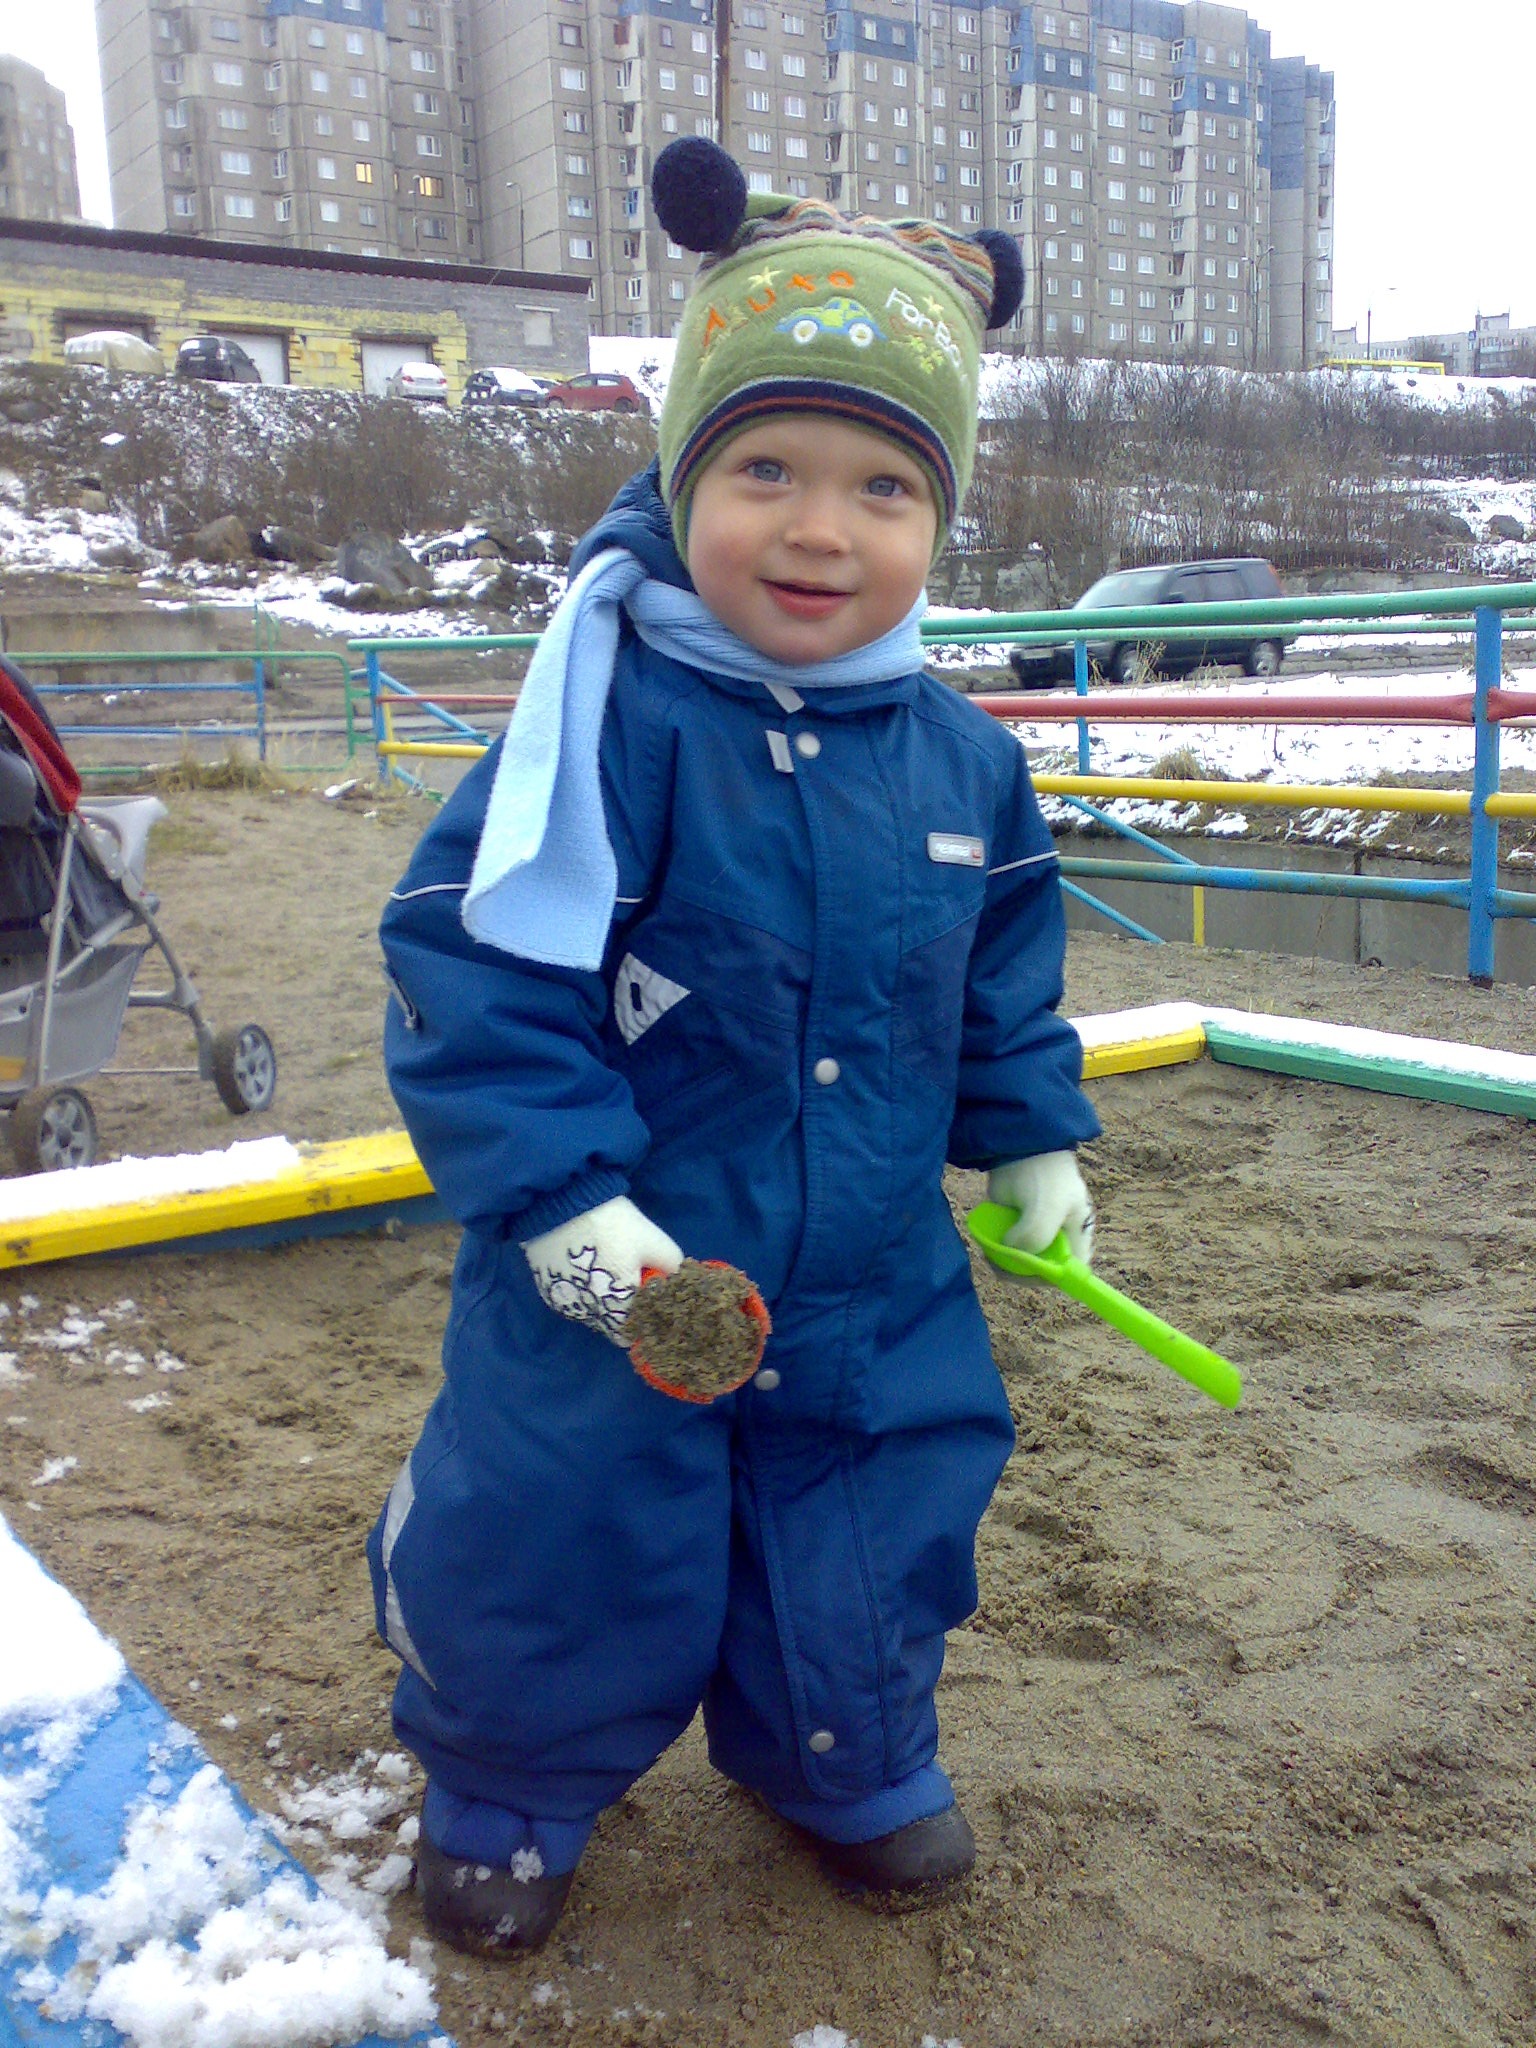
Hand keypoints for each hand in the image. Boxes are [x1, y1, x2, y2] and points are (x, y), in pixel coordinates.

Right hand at [523, 1195, 681, 1345]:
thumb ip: (672, 1267)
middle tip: (627, 1277)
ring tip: (605, 1268)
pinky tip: (585, 1267)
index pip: (631, 1334)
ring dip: (599, 1300)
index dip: (640, 1319)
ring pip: (589, 1313)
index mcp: (617, 1309)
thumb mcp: (653, 1240)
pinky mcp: (548, 1290)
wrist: (561, 1203)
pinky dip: (580, 1289)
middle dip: (621, 1308)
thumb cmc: (613, 1224)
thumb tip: (674, 1279)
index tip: (645, 1299)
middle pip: (609, 1323)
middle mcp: (588, 1314)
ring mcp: (566, 1304)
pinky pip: (571, 1299)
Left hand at [987, 1151, 1094, 1264]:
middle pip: (1042, 1272)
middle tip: (998, 1257)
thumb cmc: (1043, 1175)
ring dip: (1003, 1260)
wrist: (1021, 1147)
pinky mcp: (1018, 1229)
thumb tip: (1011, 1251)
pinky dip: (995, 1248)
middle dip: (1019, 1270)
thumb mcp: (1045, 1208)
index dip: (1049, 1278)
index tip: (1024, 1270)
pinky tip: (987, 1239)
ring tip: (990, 1245)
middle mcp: (1060, 1242)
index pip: (1070, 1274)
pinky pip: (1007, 1250)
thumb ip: (1034, 1236)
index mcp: (1078, 1238)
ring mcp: (1038, 1236)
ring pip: (1021, 1263)